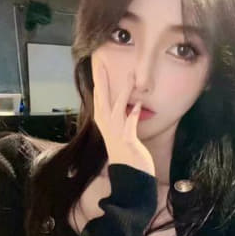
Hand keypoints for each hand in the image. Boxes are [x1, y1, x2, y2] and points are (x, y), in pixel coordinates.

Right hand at [92, 58, 155, 176]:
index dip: (98, 78)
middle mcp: (106, 124)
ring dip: (123, 92)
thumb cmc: (125, 151)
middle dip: (101, 79)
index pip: (99, 95)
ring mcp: (116, 132)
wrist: (129, 174)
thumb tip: (127, 102)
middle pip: (102, 97)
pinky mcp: (127, 140)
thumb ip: (122, 116)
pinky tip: (137, 106)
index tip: (97, 61)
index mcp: (103, 120)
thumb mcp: (120, 130)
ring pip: (117, 108)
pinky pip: (129, 125)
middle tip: (99, 61)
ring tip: (130, 75)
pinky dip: (132, 116)